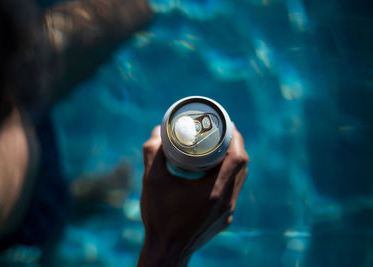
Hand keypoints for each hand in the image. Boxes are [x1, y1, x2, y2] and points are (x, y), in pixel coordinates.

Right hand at [137, 125, 248, 266]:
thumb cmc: (159, 217)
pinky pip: (233, 191)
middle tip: (222, 132)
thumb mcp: (151, 181)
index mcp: (213, 191)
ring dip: (234, 161)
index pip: (238, 157)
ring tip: (220, 149)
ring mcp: (227, 212)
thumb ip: (153, 153)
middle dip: (235, 146)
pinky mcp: (224, 219)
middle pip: (242, 166)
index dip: (236, 137)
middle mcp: (226, 201)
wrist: (166, 251)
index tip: (227, 124)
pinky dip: (229, 177)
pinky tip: (215, 174)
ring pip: (239, 179)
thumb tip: (158, 131)